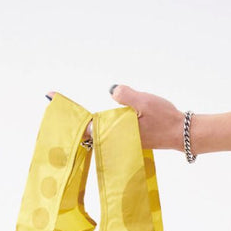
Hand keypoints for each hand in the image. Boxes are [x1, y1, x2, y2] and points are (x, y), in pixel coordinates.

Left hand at [45, 85, 183, 150]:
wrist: (181, 133)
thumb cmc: (164, 117)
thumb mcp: (144, 101)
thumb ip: (126, 95)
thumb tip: (112, 91)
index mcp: (114, 130)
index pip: (85, 121)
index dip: (67, 109)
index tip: (49, 96)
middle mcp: (114, 138)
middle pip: (85, 128)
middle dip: (69, 117)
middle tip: (50, 100)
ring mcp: (119, 139)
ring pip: (95, 131)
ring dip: (81, 122)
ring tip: (66, 111)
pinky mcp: (126, 138)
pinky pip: (105, 131)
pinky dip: (96, 125)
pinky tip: (91, 121)